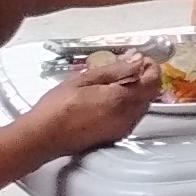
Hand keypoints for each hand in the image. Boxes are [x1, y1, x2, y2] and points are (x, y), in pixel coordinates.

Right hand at [27, 54, 159, 156]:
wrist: (42, 137)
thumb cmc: (58, 105)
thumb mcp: (84, 80)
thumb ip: (115, 70)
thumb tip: (138, 61)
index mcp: (122, 99)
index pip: (152, 81)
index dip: (150, 67)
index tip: (139, 58)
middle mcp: (129, 116)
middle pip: (151, 94)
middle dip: (145, 78)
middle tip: (129, 67)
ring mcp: (124, 128)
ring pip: (143, 105)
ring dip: (138, 91)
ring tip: (118, 81)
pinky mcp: (116, 136)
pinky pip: (133, 116)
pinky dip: (130, 104)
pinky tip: (113, 98)